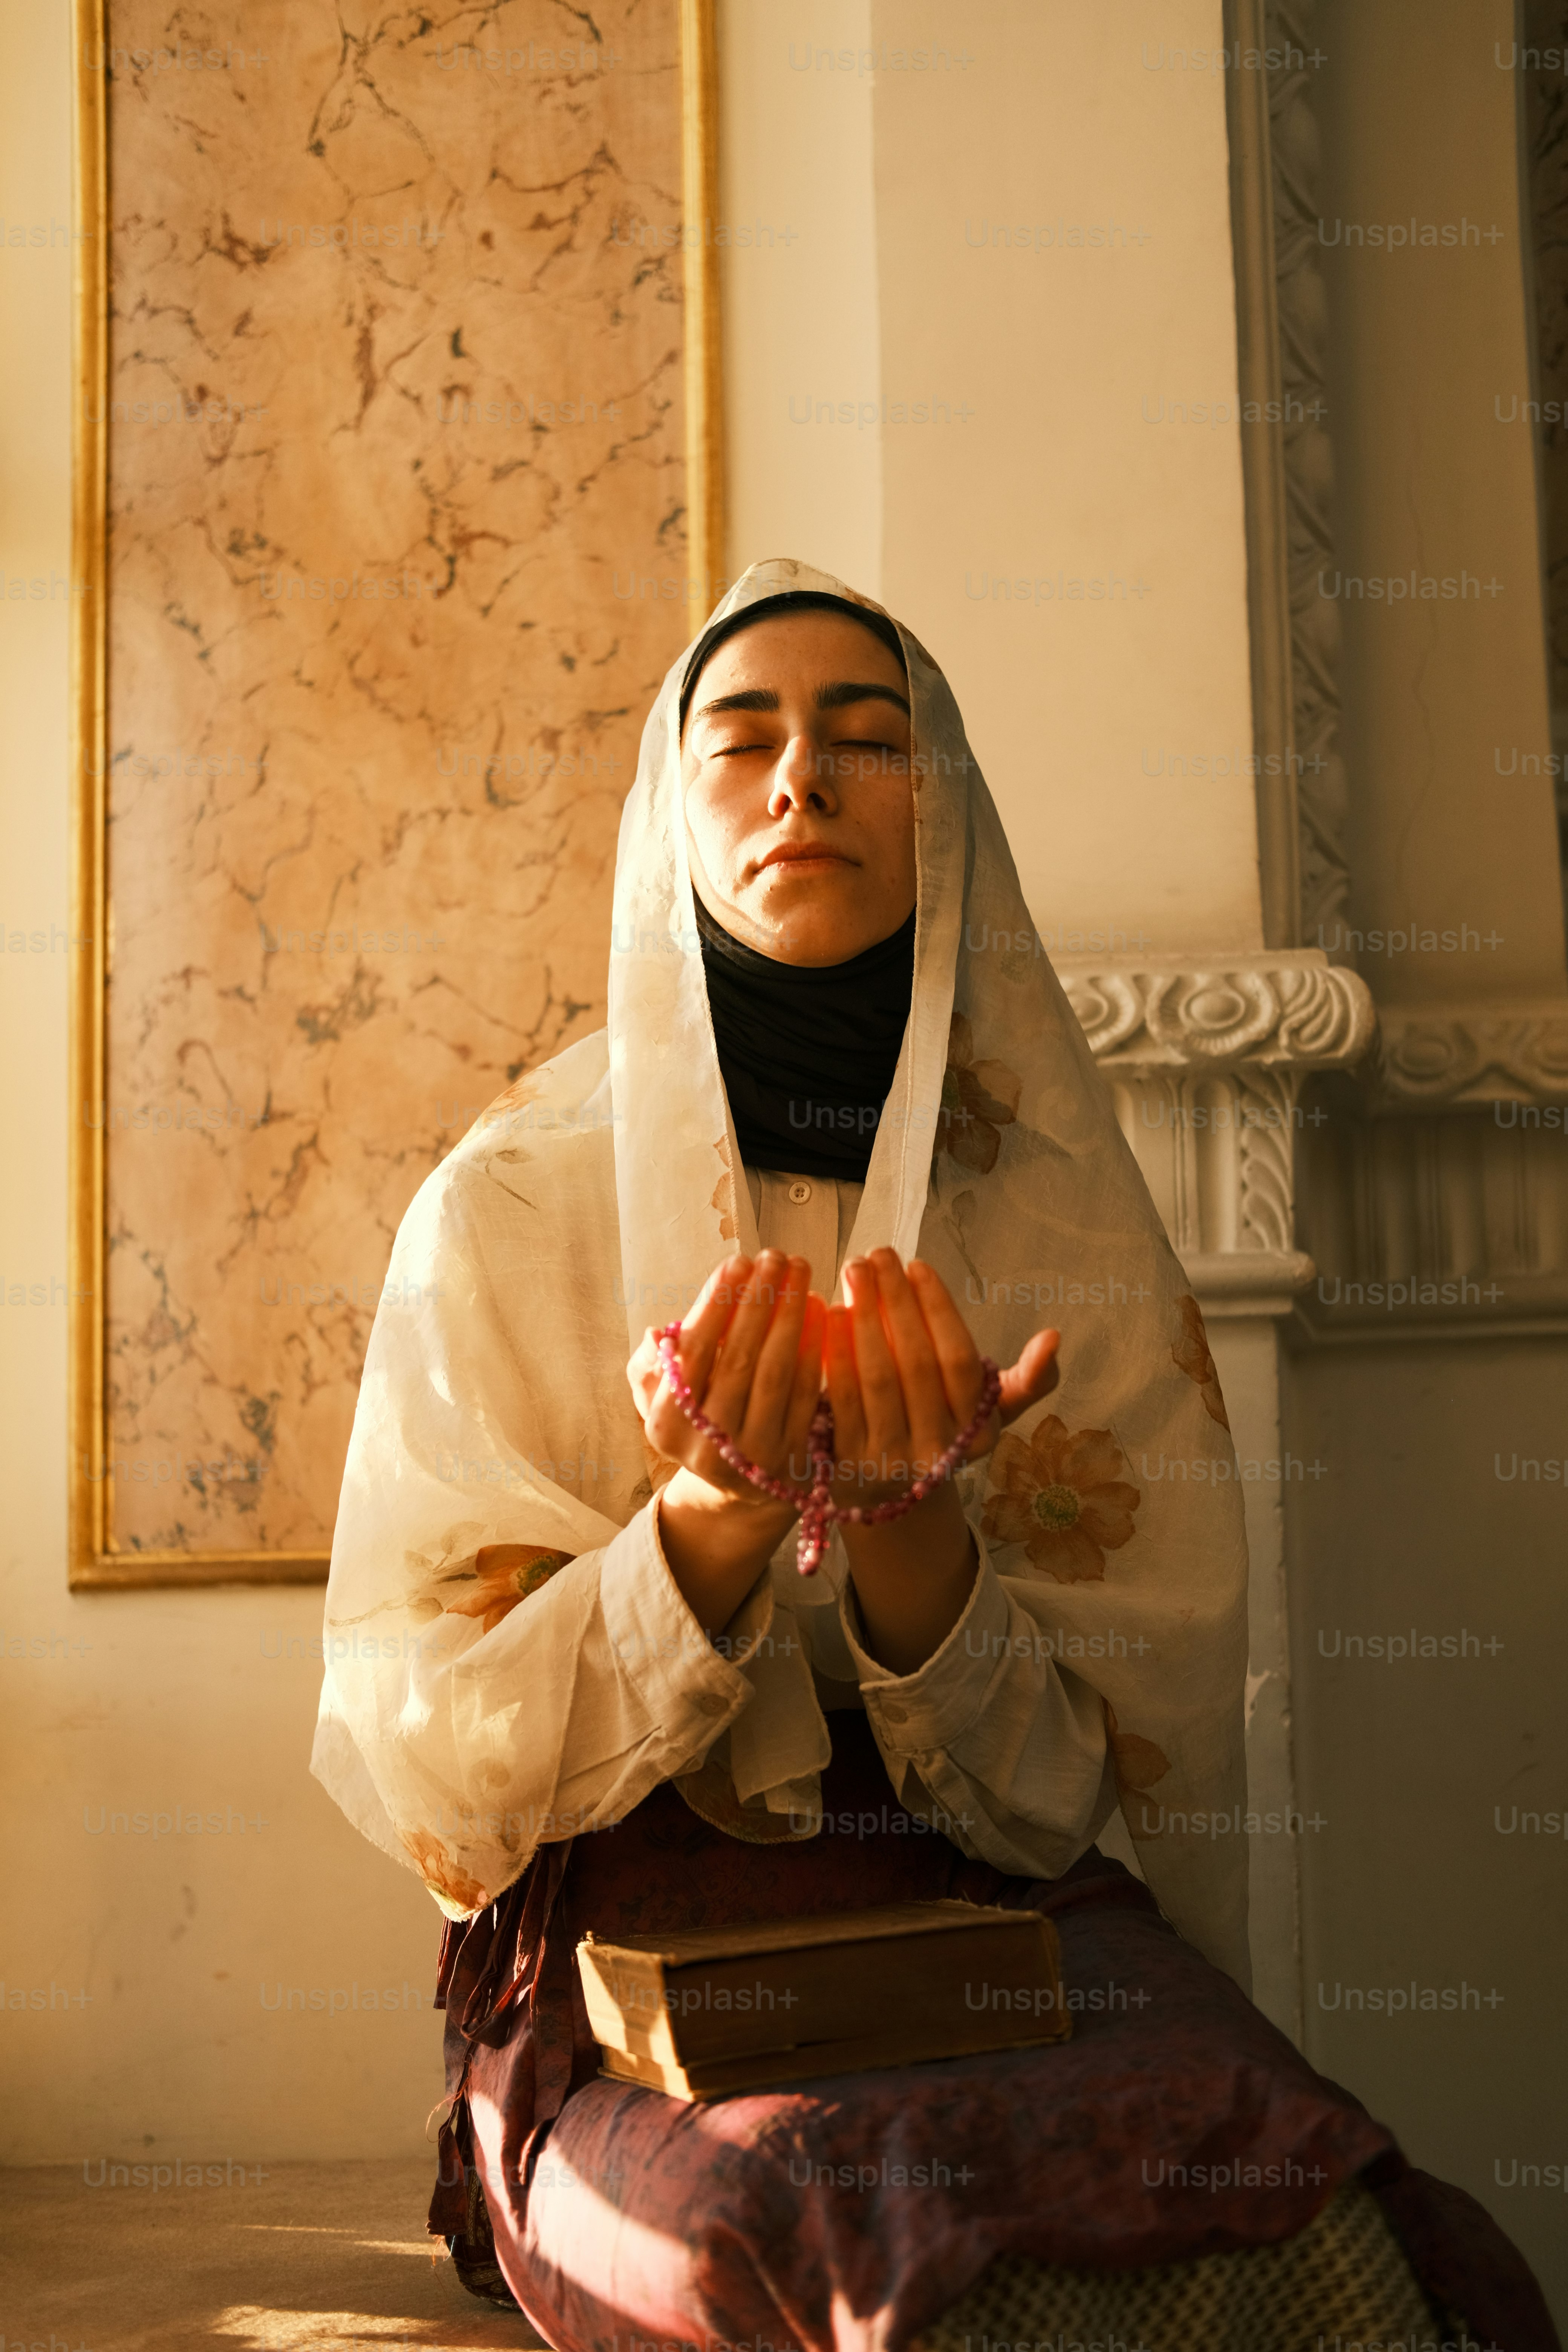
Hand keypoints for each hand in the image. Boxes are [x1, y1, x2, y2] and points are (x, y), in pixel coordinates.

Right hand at [627, 1249, 824, 1507]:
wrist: (737, 1482)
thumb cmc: (698, 1412)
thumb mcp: (660, 1395)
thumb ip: (651, 1364)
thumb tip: (661, 1334)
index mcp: (666, 1426)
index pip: (692, 1353)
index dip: (716, 1304)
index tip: (737, 1261)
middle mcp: (706, 1447)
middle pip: (737, 1359)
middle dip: (759, 1300)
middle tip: (775, 1256)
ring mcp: (753, 1457)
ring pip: (775, 1373)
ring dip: (790, 1315)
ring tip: (799, 1272)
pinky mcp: (794, 1457)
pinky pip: (807, 1393)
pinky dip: (815, 1348)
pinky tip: (821, 1309)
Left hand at [824, 1250, 1060, 1509]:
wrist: (890, 1493)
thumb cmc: (942, 1428)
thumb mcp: (992, 1411)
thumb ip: (1031, 1378)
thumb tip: (1054, 1336)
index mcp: (977, 1432)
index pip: (959, 1358)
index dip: (939, 1307)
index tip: (917, 1265)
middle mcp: (938, 1451)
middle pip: (916, 1362)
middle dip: (895, 1300)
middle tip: (877, 1254)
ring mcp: (891, 1460)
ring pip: (877, 1377)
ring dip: (864, 1317)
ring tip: (854, 1272)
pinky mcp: (845, 1463)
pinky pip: (841, 1399)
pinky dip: (836, 1353)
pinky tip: (829, 1313)